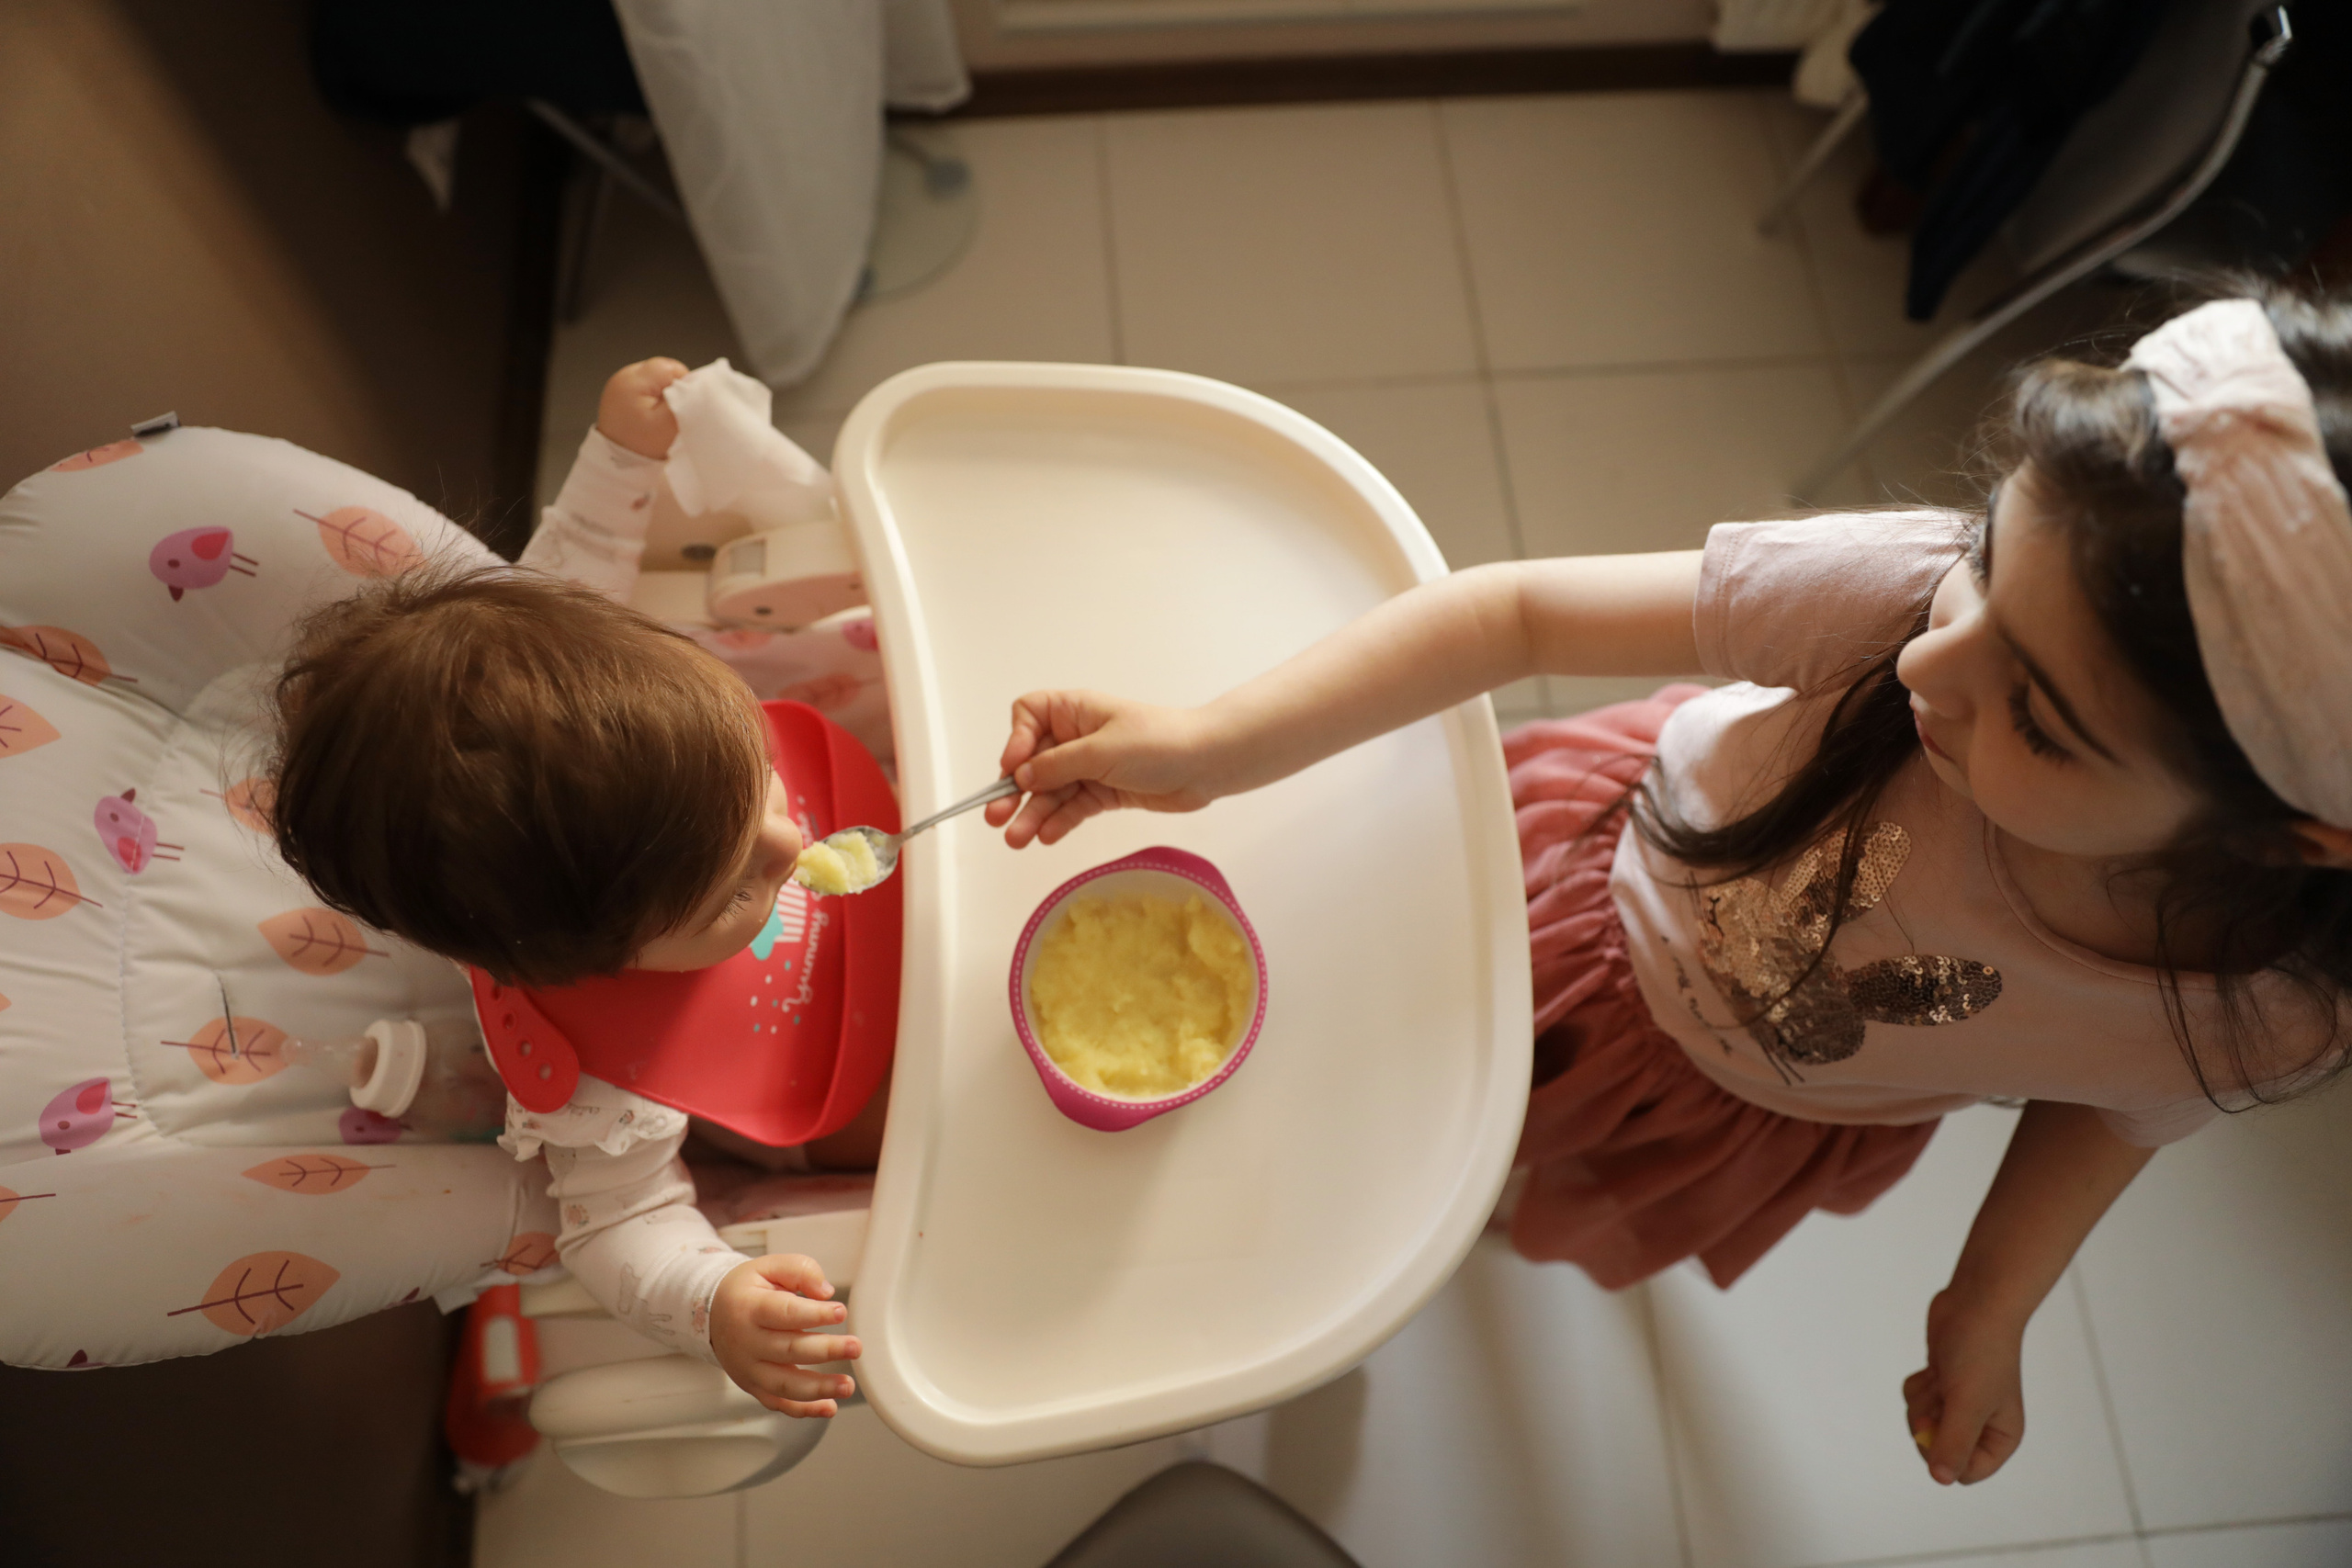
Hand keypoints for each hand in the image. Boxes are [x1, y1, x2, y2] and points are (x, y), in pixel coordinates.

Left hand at [597, 357, 689, 458]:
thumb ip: (683, 400)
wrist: (615, 461)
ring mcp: (619, 381)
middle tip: (669, 412)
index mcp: (634, 379)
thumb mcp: (667, 424)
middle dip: (672, 388)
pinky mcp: (618, 390)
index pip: (671, 368)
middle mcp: (624, 374)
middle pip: (662, 369)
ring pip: (654, 377)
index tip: (682, 406)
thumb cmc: (642, 443)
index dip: (683, 385)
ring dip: (661, 392)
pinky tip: (648, 413)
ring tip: (658, 414)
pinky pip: (644, 385)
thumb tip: (695, 384)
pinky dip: (651, 396)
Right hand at [708, 1254, 859, 1417]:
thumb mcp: (768, 1266)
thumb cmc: (746, 1290)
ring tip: (847, 1386)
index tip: (841, 1312)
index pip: (783, 1313)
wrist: (713, 1314)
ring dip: (818, 1388)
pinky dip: (803, 1410)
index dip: (814, 1314)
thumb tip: (826, 1293)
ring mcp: (748, 1369)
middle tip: (855, 1347)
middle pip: (788, 1350)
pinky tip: (829, 1407)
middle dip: (826, 1351)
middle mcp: (746, 1342)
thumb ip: (800, 1271)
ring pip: (783, 1385)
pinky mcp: (753, 1386)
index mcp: (749, 1308)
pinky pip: (777, 1403)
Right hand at [986, 690, 1220, 847]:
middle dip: (1014, 790)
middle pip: (1033, 762)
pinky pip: (1072, 808)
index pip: (1028, 716)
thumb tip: (1021, 777)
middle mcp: (1077, 737)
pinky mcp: (1104, 794)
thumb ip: (1058, 765)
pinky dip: (1058, 822)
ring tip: (1017, 840)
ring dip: (1032, 814)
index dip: (1015, 741)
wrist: (1206, 765)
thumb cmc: (1157, 743)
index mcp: (1074, 711)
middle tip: (996, 816)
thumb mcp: (1101, 751)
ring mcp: (1090, 767)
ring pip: (1050, 792)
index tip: (1013, 767)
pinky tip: (1045, 836)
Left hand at [1902, 1285, 2026, 1484]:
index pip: (1965, 1473)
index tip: (1940, 1425)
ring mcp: (1959, 1406)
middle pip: (1935, 1450)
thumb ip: (1954, 1442)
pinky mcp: (1940, 1386)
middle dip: (1928, 1423)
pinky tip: (1935, 1366)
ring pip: (1920, 1425)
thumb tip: (1941, 1479)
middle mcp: (1981, 1426)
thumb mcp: (1968, 1403)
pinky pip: (1913, 1401)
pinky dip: (1918, 1384)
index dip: (1945, 1455)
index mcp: (2000, 1438)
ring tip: (1943, 1376)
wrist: (1975, 1304)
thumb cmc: (1981, 1352)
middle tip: (1941, 1394)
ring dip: (1922, 1400)